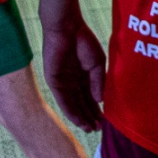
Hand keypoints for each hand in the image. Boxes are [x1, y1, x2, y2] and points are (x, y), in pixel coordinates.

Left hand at [43, 17, 108, 131]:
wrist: (67, 28)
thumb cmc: (84, 41)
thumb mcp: (96, 64)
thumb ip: (98, 82)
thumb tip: (100, 101)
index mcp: (84, 76)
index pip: (90, 98)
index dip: (96, 110)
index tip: (104, 122)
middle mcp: (73, 82)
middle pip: (81, 104)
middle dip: (89, 117)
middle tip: (98, 130)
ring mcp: (63, 82)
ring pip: (72, 105)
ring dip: (80, 117)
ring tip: (89, 129)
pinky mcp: (54, 81)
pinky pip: (63, 100)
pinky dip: (71, 111)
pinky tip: (79, 120)